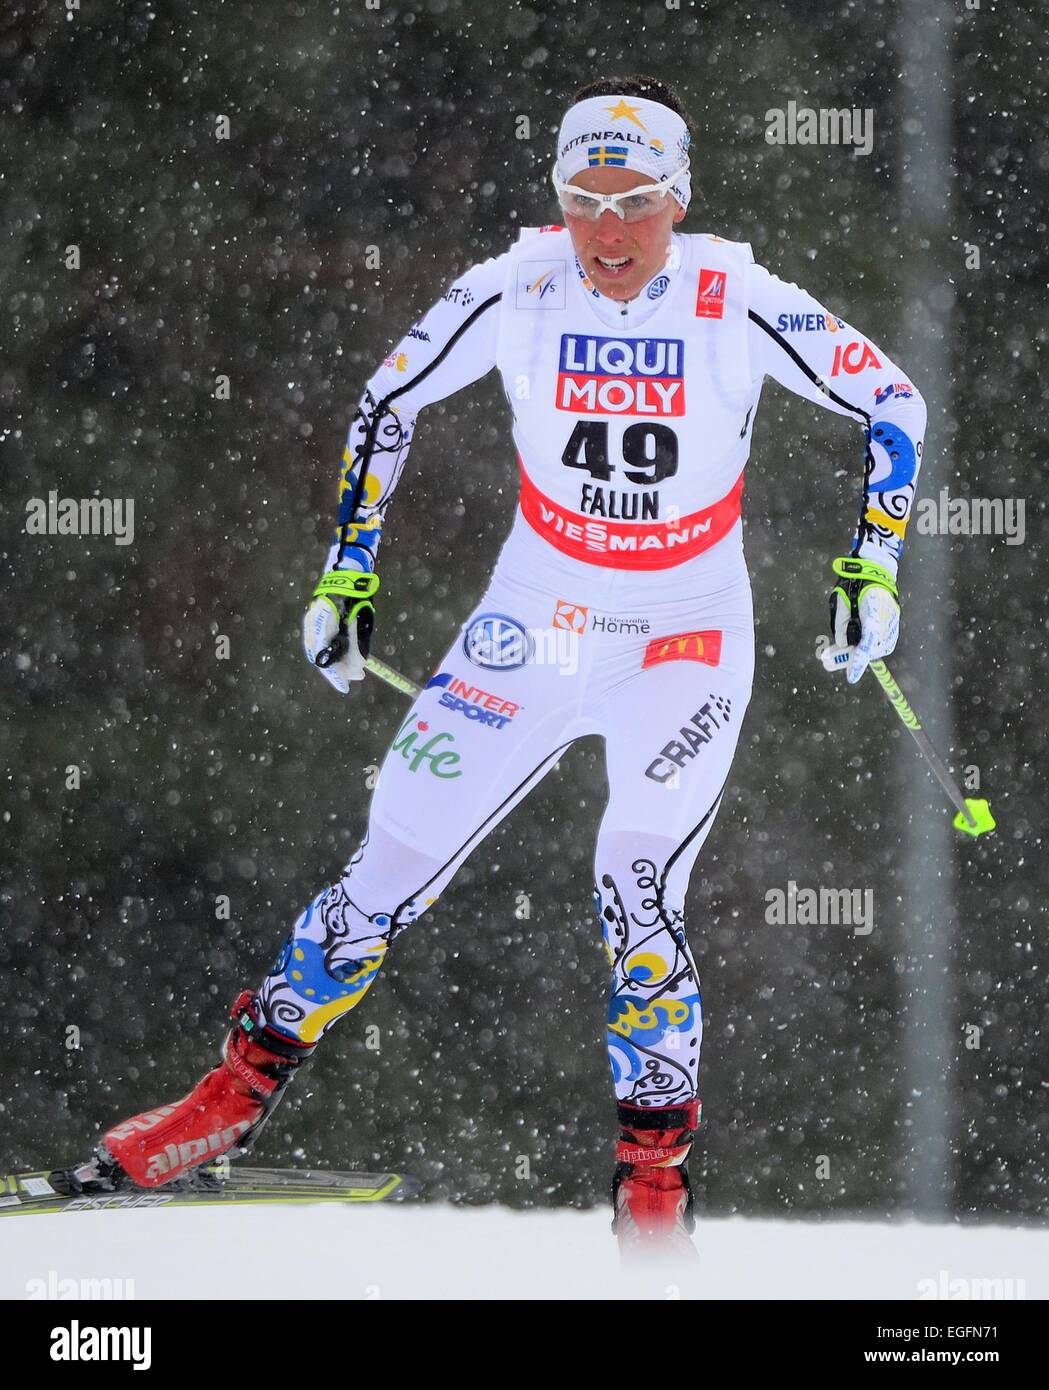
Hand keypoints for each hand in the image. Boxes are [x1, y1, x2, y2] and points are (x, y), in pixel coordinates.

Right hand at [303, 570, 379, 693]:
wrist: (348, 570)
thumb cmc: (355, 597)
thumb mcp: (359, 625)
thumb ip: (357, 648)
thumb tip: (357, 671)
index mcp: (320, 627)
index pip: (325, 660)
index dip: (336, 676)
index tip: (346, 688)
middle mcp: (313, 626)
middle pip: (322, 656)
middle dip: (339, 669)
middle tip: (356, 678)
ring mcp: (314, 621)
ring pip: (324, 649)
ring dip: (339, 660)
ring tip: (356, 668)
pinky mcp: (319, 618)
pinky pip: (325, 640)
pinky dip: (336, 649)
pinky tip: (348, 652)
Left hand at [827, 556, 899, 684]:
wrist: (876, 574)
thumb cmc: (855, 586)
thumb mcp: (842, 603)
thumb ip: (841, 625)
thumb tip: (843, 646)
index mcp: (873, 612)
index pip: (866, 643)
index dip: (858, 661)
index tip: (851, 677)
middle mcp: (886, 621)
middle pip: (868, 650)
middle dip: (847, 657)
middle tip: (825, 661)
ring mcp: (892, 626)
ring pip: (873, 650)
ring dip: (854, 653)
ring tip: (831, 654)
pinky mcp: (892, 629)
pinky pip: (878, 645)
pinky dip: (864, 647)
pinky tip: (848, 647)